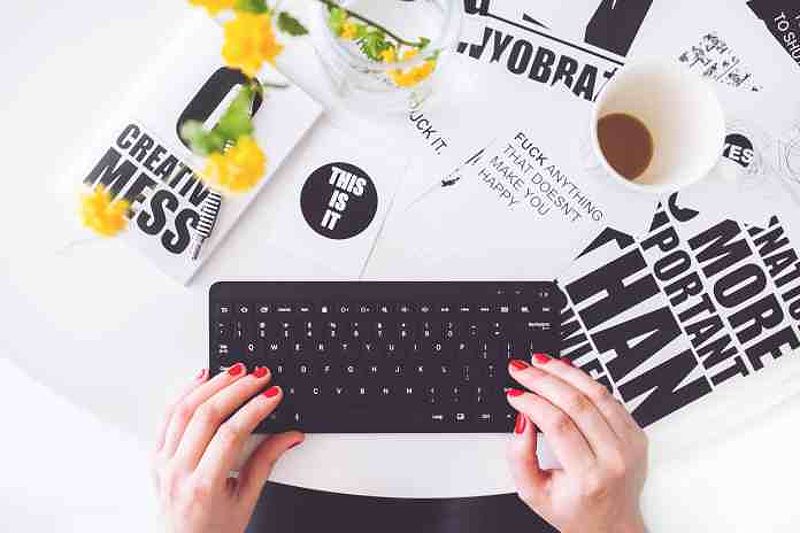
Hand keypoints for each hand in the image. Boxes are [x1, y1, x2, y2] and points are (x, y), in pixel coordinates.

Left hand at [152, 363, 303, 532]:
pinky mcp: (156, 456)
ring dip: (211, 385)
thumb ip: (266, 463)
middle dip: (236, 389)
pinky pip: (166, 416)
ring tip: (234, 372)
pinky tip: (200, 379)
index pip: (230, 434)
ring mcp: (163, 463)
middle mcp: (178, 472)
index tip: (272, 394)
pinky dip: (184, 393)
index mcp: (204, 486)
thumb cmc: (213, 531)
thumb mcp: (246, 501)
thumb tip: (289, 436)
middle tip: (258, 376)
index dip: (255, 409)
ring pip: (183, 410)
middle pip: (206, 415)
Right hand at [506, 355, 647, 532]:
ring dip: (564, 372)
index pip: (558, 425)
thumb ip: (519, 458)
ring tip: (541, 362)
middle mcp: (614, 458)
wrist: (612, 524)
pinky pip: (609, 397)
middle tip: (521, 369)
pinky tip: (565, 370)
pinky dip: (585, 379)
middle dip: (542, 379)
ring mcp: (630, 444)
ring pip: (596, 393)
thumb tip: (522, 420)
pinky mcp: (636, 434)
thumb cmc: (573, 510)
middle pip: (577, 403)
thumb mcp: (534, 494)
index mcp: (589, 477)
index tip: (514, 393)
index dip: (532, 402)